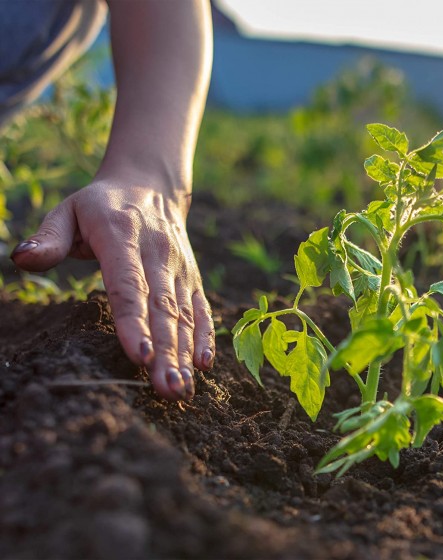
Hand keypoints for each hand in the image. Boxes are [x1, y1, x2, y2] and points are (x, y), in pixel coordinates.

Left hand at [10, 176, 214, 400]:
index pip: (129, 285)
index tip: (141, 356)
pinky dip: (204, 337)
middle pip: (162, 308)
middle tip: (167, 389)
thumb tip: (23, 260)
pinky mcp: (192, 278)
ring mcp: (179, 268)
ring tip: (181, 389)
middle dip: (166, 352)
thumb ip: (50, 236)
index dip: (134, 322)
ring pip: (183, 315)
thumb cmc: (103, 205)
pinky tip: (203, 366)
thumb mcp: (69, 210)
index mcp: (123, 237)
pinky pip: (200, 309)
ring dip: (184, 354)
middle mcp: (157, 254)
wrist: (152, 187)